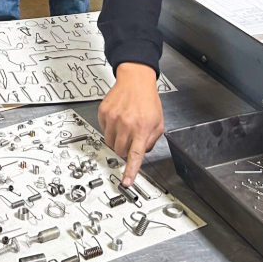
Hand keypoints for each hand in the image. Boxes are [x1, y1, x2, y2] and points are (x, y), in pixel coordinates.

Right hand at [98, 63, 164, 186]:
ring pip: (110, 142)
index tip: (126, 182)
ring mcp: (112, 118)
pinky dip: (110, 129)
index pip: (135, 155)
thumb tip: (142, 152)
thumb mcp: (158, 122)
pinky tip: (118, 119)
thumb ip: (151, 140)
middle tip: (131, 139)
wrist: (135, 79)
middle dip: (125, 149)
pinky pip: (103, 130)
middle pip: (120, 151)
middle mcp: (126, 124)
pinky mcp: (103, 113)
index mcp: (142, 128)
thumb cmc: (147, 99)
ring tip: (124, 127)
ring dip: (116, 140)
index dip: (130, 171)